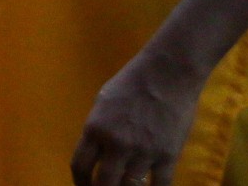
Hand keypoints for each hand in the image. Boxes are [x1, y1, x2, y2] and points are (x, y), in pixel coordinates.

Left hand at [70, 53, 204, 185]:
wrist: (168, 72)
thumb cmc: (133, 82)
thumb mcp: (103, 102)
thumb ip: (98, 129)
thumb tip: (96, 154)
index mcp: (95, 128)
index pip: (79, 167)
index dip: (80, 184)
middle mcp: (116, 143)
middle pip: (103, 185)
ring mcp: (142, 151)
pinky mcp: (167, 156)